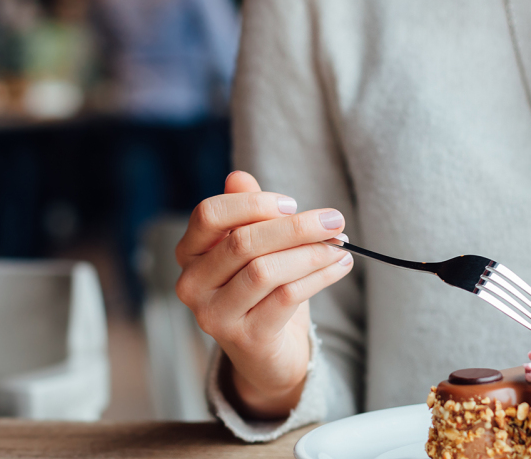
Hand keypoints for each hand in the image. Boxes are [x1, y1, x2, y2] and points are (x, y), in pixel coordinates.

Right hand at [175, 171, 353, 418]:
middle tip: (335, 220)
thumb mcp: (256, 247)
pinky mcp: (245, 338)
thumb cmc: (261, 291)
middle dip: (296, 227)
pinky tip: (339, 266)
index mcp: (189, 253)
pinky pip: (285, 297)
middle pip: (243, 242)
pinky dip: (319, 277)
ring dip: (311, 253)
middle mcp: (192, 284)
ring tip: (340, 245)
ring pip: (265, 271)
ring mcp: (214, 315)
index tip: (293, 203)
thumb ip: (246, 212)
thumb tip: (238, 176)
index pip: (210, 214)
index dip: (253, 204)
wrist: (268, 354)